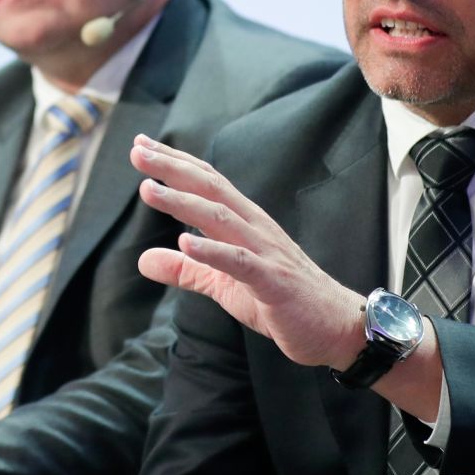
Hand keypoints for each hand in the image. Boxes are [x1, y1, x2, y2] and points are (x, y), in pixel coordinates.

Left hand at [131, 134, 365, 368]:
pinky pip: (240, 262)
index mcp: (244, 223)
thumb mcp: (224, 285)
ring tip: (148, 190)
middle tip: (137, 151)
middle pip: (209, 189)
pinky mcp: (274, 281)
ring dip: (182, 202)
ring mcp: (266, 252)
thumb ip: (186, 270)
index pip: (206, 183)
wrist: (337, 328)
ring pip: (220, 218)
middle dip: (171, 168)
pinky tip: (185, 242)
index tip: (141, 146)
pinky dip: (212, 250)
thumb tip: (143, 260)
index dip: (174, 163)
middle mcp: (254, 228)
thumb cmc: (283, 302)